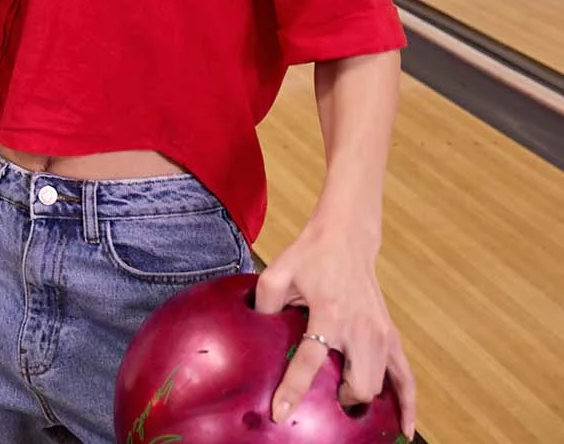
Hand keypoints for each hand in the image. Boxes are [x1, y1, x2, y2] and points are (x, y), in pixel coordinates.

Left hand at [255, 223, 414, 434]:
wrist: (347, 239)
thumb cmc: (309, 255)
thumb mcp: (276, 273)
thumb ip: (264, 306)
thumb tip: (255, 336)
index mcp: (329, 312)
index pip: (309, 361)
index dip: (294, 391)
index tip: (280, 414)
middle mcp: (360, 328)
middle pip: (358, 385)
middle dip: (339, 401)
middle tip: (318, 401)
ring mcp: (381, 333)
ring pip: (380, 386)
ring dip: (361, 401)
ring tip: (341, 409)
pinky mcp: (391, 335)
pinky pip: (406, 377)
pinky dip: (408, 404)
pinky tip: (405, 428)